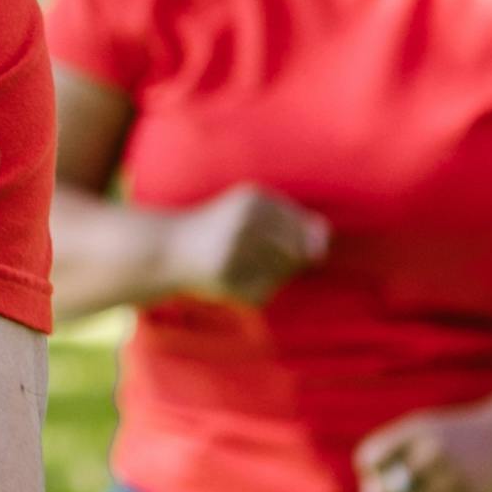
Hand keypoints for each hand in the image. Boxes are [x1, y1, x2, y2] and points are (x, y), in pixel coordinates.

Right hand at [164, 184, 328, 306]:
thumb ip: (294, 223)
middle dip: (283, 261)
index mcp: (254, 199)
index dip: (293, 241)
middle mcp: (245, 222)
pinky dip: (256, 291)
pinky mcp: (225, 279)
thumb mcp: (255, 213)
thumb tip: (324, 246)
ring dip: (270, 276)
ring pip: (282, 273)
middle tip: (249, 256)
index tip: (262, 239)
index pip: (304, 228)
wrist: (167, 249)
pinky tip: (232, 281)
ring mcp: (234, 251)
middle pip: (296, 252)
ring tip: (241, 267)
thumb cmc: (220, 228)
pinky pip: (263, 292)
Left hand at [355, 404, 491, 491]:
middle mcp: (433, 454)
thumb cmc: (458, 440)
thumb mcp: (421, 436)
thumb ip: (387, 466)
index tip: (393, 464)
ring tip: (438, 490)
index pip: (368, 460)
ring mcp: (454, 481)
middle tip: (415, 483)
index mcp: (416, 431)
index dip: (373, 470)